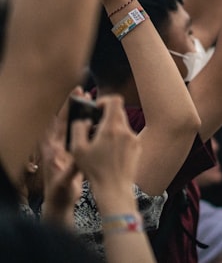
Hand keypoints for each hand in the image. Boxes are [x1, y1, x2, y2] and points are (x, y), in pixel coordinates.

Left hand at [41, 90, 84, 223]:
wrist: (59, 203)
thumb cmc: (60, 193)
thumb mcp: (65, 182)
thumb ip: (71, 171)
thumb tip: (78, 161)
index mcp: (53, 149)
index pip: (59, 123)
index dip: (67, 107)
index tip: (75, 94)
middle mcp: (57, 145)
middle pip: (65, 120)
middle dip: (74, 105)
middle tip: (83, 91)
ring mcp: (64, 148)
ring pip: (73, 125)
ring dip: (81, 113)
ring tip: (91, 100)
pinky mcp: (72, 153)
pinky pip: (79, 134)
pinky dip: (86, 124)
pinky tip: (96, 119)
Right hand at [70, 95, 140, 197]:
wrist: (114, 188)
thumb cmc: (94, 170)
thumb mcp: (77, 150)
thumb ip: (78, 129)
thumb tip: (83, 120)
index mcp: (112, 127)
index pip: (115, 100)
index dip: (105, 100)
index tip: (96, 108)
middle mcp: (126, 130)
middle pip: (118, 112)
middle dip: (106, 116)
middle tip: (94, 127)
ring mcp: (134, 139)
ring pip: (123, 125)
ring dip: (112, 129)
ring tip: (100, 142)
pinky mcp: (138, 148)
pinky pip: (127, 136)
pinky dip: (118, 139)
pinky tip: (109, 152)